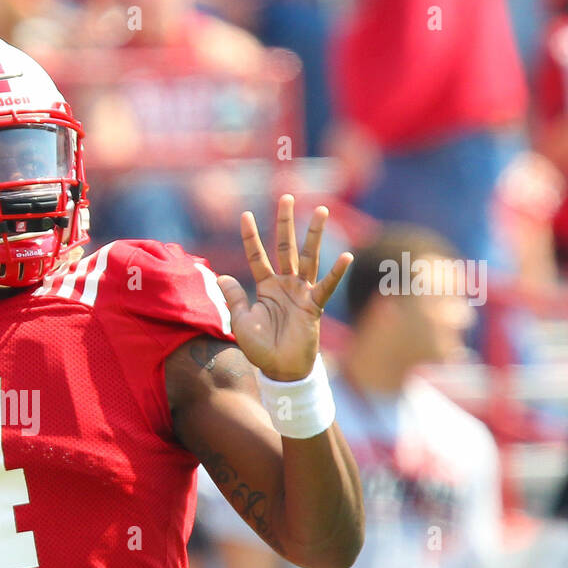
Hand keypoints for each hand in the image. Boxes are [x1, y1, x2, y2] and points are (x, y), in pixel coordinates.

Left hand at [216, 195, 352, 381]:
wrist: (280, 370)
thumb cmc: (260, 348)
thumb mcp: (241, 321)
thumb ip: (233, 297)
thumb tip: (221, 275)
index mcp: (265, 287)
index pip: (257, 256)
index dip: (250, 237)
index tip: (244, 215)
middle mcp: (284, 284)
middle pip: (284, 247)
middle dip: (284, 223)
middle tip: (286, 196)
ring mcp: (301, 292)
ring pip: (308, 257)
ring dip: (313, 234)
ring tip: (320, 210)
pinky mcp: (314, 306)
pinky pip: (326, 286)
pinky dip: (336, 273)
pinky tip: (346, 256)